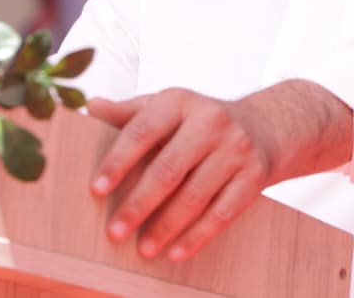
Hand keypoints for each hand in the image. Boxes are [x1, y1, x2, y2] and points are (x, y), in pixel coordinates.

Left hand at [87, 87, 277, 262]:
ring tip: (143, 248)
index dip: (118, 161)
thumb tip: (91, 106)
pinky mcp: (254, 176)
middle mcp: (210, 121)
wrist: (263, 126)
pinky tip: (176, 252)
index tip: (97, 190)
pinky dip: (197, 236)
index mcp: (179, 100)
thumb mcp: (166, 107)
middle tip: (115, 231)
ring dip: (166, 226)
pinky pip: (222, 212)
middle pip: (169, 169)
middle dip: (139, 204)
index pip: (142, 131)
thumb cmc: (198, 120)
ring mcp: (235, 149)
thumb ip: (129, 112)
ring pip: (195, 195)